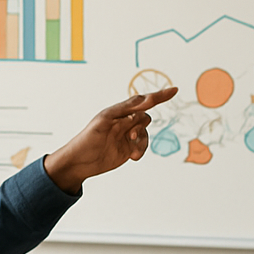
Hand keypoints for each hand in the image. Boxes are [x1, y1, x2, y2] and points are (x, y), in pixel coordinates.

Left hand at [42, 88, 177, 193]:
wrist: (80, 162)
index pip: (141, 101)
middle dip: (140, 126)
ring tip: (130, 149)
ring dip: (142, 141)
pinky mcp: (128, 149)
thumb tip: (144, 101)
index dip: (158, 96)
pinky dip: (140, 150)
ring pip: (145, 133)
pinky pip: (142, 146)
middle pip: (144, 118)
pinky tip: (132, 157)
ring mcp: (126, 135)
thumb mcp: (104, 120)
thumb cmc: (88, 138)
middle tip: (130, 136)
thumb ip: (125, 110)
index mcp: (118, 112)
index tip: (174, 90)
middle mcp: (123, 122)